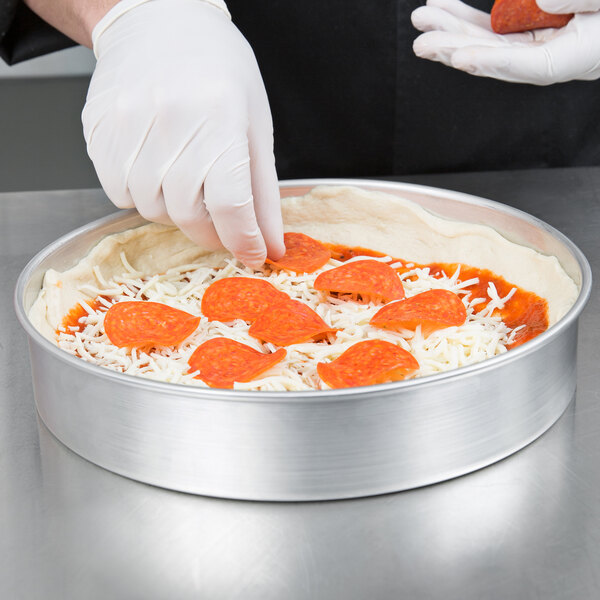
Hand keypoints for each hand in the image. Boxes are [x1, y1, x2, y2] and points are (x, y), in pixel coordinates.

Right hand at [82, 0, 283, 267]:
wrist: (158, 21)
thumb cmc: (217, 69)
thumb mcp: (255, 124)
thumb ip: (263, 191)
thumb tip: (271, 243)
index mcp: (219, 117)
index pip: (230, 202)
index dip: (243, 240)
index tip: (251, 254)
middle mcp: (170, 122)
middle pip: (189, 215)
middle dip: (212, 232)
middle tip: (222, 223)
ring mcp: (128, 128)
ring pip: (152, 210)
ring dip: (176, 211)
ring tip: (187, 180)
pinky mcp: (99, 133)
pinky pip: (120, 193)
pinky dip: (144, 196)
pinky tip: (157, 168)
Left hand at [411, 0, 599, 84]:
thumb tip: (543, 1)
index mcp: (574, 58)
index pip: (526, 64)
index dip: (489, 61)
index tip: (457, 56)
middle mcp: (551, 58)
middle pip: (495, 58)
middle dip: (455, 46)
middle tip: (422, 38)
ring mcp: (541, 45)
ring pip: (489, 44)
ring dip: (454, 30)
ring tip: (425, 18)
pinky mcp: (535, 33)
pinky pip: (497, 30)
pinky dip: (471, 21)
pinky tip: (447, 10)